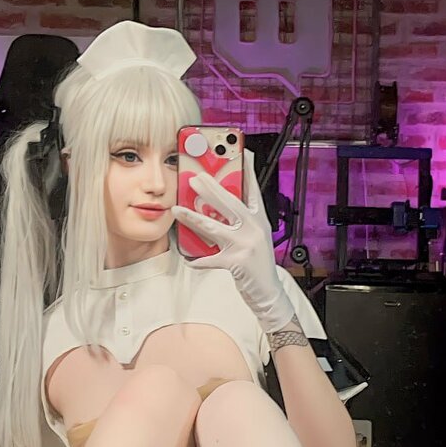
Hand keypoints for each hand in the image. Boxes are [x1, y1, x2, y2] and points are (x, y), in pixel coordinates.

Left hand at [171, 148, 294, 331]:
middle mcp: (255, 229)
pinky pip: (211, 259)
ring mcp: (246, 245)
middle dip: (210, 189)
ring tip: (177, 210)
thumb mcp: (255, 238)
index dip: (248, 171)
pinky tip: (189, 259)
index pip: (253, 190)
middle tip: (194, 178)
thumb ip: (241, 223)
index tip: (242, 153)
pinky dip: (198, 260)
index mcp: (260, 220)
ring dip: (193, 218)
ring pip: (214, 227)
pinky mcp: (237, 263)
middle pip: (230, 203)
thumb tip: (217, 208)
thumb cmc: (258, 265)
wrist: (269, 293)